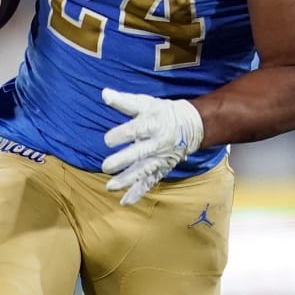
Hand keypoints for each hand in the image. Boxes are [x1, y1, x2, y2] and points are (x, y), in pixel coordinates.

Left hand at [100, 88, 204, 205]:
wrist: (191, 126)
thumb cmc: (163, 113)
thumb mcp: (146, 103)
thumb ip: (124, 101)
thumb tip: (104, 93)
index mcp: (152, 125)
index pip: (135, 131)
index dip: (120, 136)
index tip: (108, 140)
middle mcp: (157, 144)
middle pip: (138, 154)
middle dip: (122, 161)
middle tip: (105, 167)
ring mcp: (159, 159)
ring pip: (143, 171)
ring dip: (127, 180)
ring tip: (110, 187)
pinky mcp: (161, 169)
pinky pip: (150, 182)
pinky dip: (138, 192)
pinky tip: (125, 201)